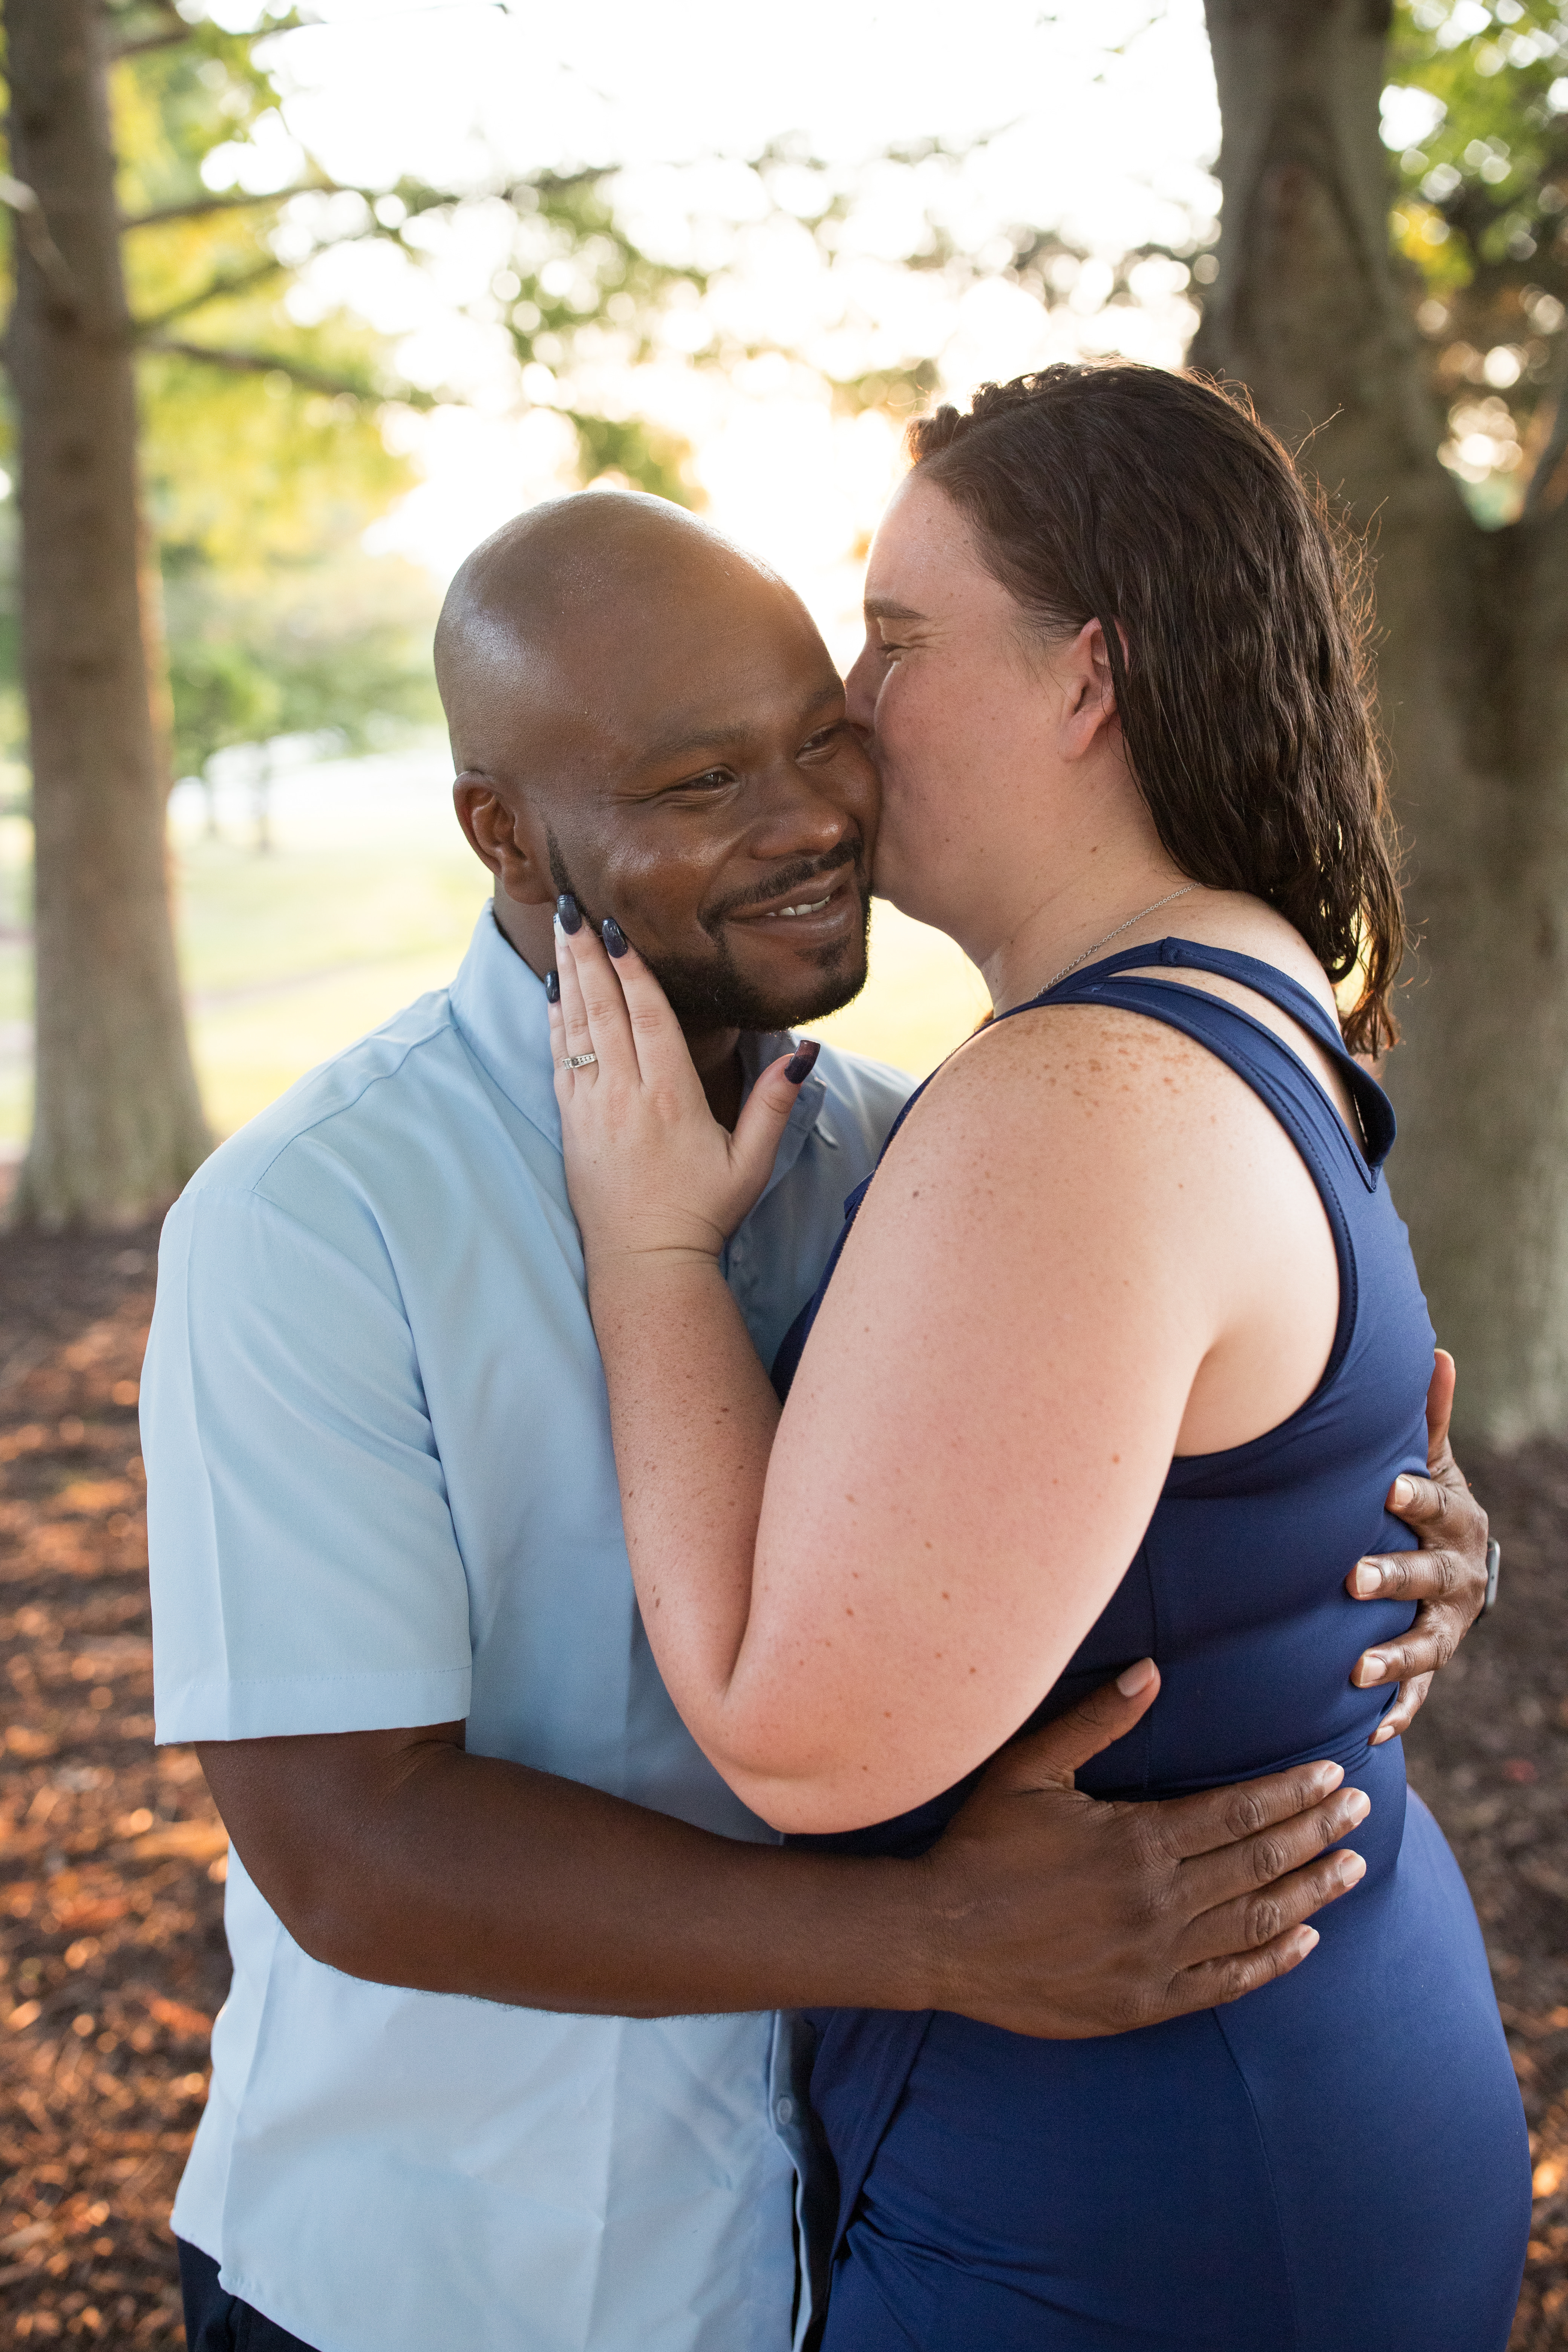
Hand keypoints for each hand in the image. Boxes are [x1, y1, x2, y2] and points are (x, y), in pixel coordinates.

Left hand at [548, 903, 812, 1268]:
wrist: (646, 1262)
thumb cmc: (703, 1213)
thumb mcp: (751, 1162)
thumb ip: (774, 1104)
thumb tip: (805, 1054)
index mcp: (671, 1098)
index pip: (647, 1018)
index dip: (631, 969)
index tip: (617, 927)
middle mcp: (625, 1096)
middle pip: (603, 1009)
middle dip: (587, 954)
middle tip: (572, 906)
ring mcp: (592, 1108)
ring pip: (575, 1028)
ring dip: (566, 976)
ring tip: (560, 931)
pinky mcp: (572, 1124)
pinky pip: (559, 1059)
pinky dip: (555, 1021)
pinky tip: (553, 991)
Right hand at [922, 1659, 1367, 2037]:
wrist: (937, 1939)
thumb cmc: (980, 1846)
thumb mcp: (1027, 1770)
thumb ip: (1094, 1721)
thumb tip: (1151, 1673)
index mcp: (1137, 1842)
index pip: (1240, 1813)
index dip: (1292, 1793)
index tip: (1333, 1776)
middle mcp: (1157, 1902)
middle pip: (1261, 1863)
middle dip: (1317, 1833)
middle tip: (1362, 1812)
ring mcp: (1154, 1959)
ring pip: (1256, 1922)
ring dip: (1311, 1892)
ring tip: (1350, 1868)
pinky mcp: (1143, 2003)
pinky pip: (1227, 1984)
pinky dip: (1273, 1961)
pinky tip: (1306, 1940)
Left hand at [1345, 1349, 1489, 1742]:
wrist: (1451, 1567)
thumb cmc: (1423, 1506)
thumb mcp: (1434, 1464)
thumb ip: (1429, 1420)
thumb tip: (1437, 1351)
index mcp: (1456, 1521)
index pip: (1434, 1506)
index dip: (1414, 1496)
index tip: (1385, 1486)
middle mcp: (1457, 1576)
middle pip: (1428, 1576)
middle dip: (1393, 1577)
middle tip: (1353, 1579)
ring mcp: (1448, 1626)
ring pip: (1425, 1644)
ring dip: (1394, 1658)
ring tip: (1358, 1669)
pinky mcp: (1432, 1667)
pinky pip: (1419, 1697)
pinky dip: (1397, 1715)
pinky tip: (1370, 1734)